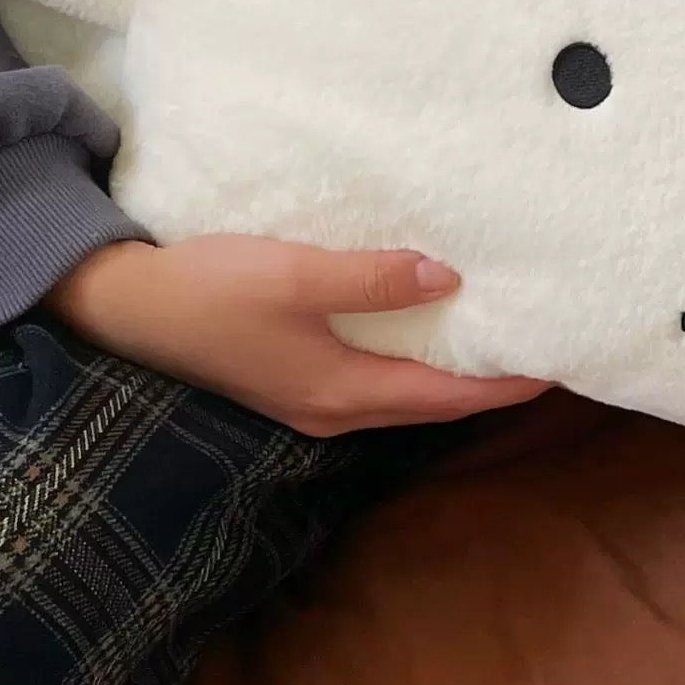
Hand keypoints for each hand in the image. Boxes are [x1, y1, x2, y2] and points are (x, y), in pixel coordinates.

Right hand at [47, 237, 549, 435]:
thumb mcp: (293, 275)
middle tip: (545, 348)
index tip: (560, 366)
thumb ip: (371, 277)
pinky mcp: (294, 376)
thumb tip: (447, 277)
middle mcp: (334, 409)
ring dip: (452, 370)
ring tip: (501, 336)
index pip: (448, 398)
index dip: (507, 384)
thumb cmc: (208, 291)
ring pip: (405, 391)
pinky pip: (376, 374)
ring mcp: (312, 398)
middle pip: (433, 403)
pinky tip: (428, 326)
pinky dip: (414, 357)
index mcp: (342, 393)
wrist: (123, 307)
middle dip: (490, 382)